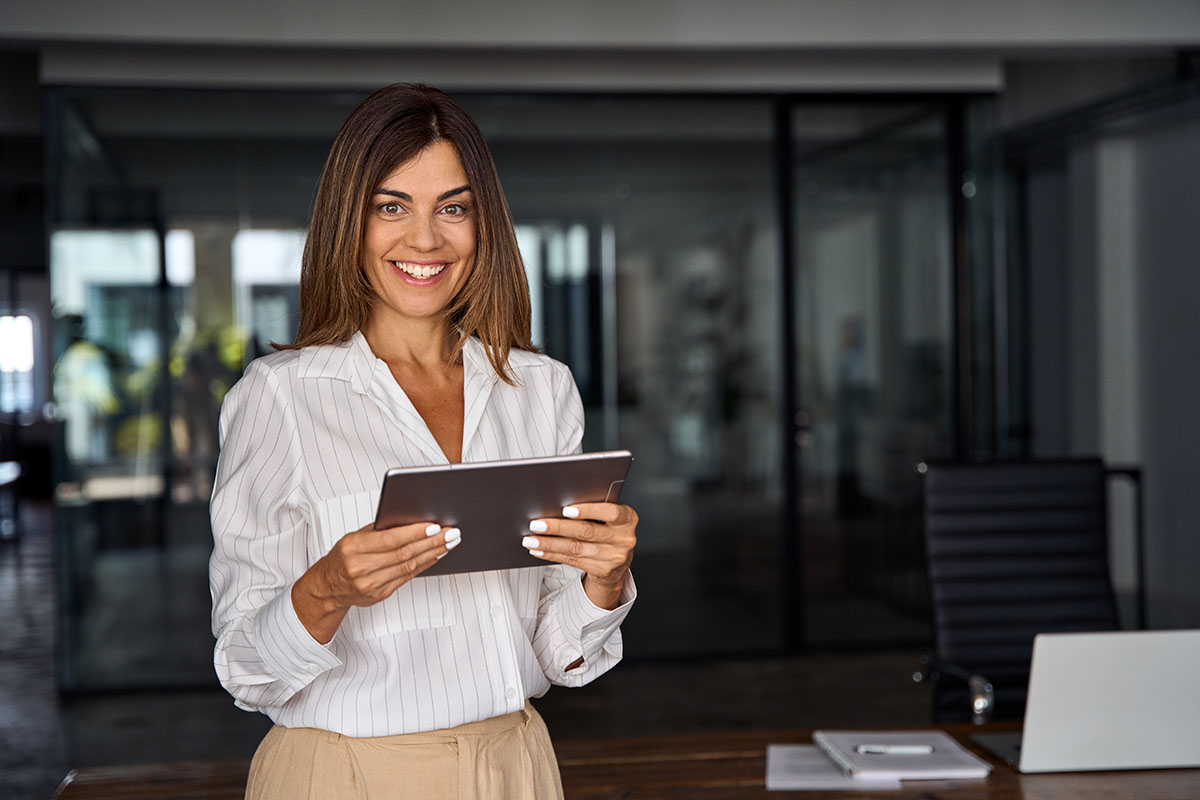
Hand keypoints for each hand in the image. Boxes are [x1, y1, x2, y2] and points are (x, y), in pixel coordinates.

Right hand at [293, 520, 459, 642]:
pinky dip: (424, 565)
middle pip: (404, 554)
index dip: (415, 533)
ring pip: (408, 567)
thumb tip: (412, 519)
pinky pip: (407, 578)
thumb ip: (379, 529)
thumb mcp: (354, 536)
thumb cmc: (343, 555)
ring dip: (433, 554)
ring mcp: (370, 584)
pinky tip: (436, 556)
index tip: (435, 526)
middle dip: (431, 543)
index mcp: (353, 547)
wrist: (327, 586)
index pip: (390, 539)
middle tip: (451, 533)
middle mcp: (361, 567)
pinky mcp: (379, 594)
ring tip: (449, 542)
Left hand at [524, 502, 636, 609]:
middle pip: (587, 531)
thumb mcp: (609, 518)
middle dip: (558, 527)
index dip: (588, 510)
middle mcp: (624, 538)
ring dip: (550, 543)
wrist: (619, 561)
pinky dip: (552, 554)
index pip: (610, 512)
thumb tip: (557, 504)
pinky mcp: (603, 570)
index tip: (565, 510)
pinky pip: (572, 560)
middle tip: (536, 524)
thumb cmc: (608, 529)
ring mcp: (615, 557)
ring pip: (576, 548)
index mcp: (628, 518)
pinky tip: (539, 549)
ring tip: (531, 539)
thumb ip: (593, 510)